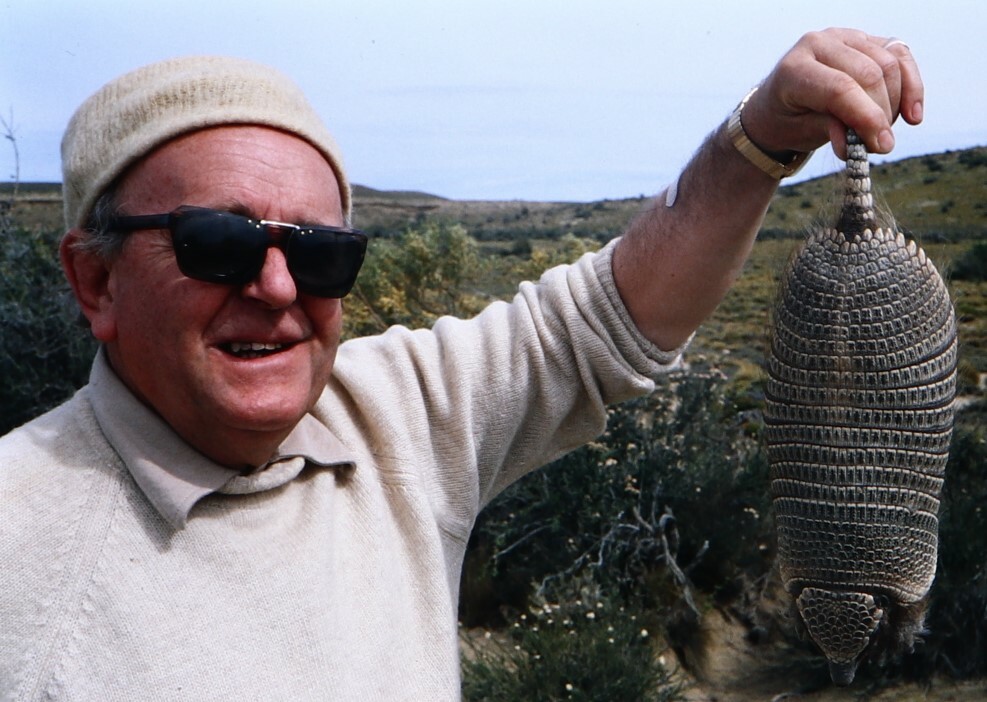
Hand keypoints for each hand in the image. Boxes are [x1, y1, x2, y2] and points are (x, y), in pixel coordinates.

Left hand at [740, 28, 923, 158]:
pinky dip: (911, 85)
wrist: (782, 105)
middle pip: (870, 75)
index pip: (839, 88)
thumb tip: (864, 140)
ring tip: (881, 130)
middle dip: (881, 114)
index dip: (866, 117)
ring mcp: (843, 37)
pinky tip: (913, 115)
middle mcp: (818, 44)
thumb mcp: (802, 132)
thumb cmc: (790, 121)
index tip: (881, 145)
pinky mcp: (866, 39)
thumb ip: (832, 131)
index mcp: (794, 69)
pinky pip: (900, 55)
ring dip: (894, 103)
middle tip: (879, 145)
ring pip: (889, 64)